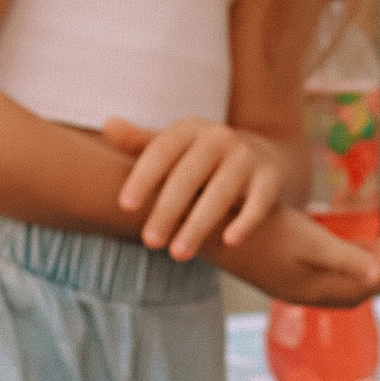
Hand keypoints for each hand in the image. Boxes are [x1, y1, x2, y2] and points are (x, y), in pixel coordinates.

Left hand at [101, 115, 293, 260]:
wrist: (265, 155)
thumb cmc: (203, 159)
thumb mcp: (174, 147)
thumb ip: (140, 143)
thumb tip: (109, 126)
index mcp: (189, 130)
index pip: (161, 152)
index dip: (143, 178)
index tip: (125, 206)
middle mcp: (219, 138)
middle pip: (189, 176)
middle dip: (168, 209)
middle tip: (150, 242)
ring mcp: (247, 158)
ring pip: (221, 193)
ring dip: (198, 224)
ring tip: (178, 254)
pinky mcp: (270, 179)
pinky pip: (258, 202)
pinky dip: (246, 220)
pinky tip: (230, 242)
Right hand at [227, 205, 379, 305]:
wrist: (212, 228)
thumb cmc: (266, 232)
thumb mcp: (312, 242)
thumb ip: (348, 259)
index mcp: (312, 290)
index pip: (358, 291)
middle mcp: (298, 292)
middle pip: (347, 290)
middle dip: (371, 269)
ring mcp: (284, 282)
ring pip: (330, 280)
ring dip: (352, 264)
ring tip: (367, 242)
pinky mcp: (273, 269)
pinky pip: (312, 271)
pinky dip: (330, 259)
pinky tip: (328, 239)